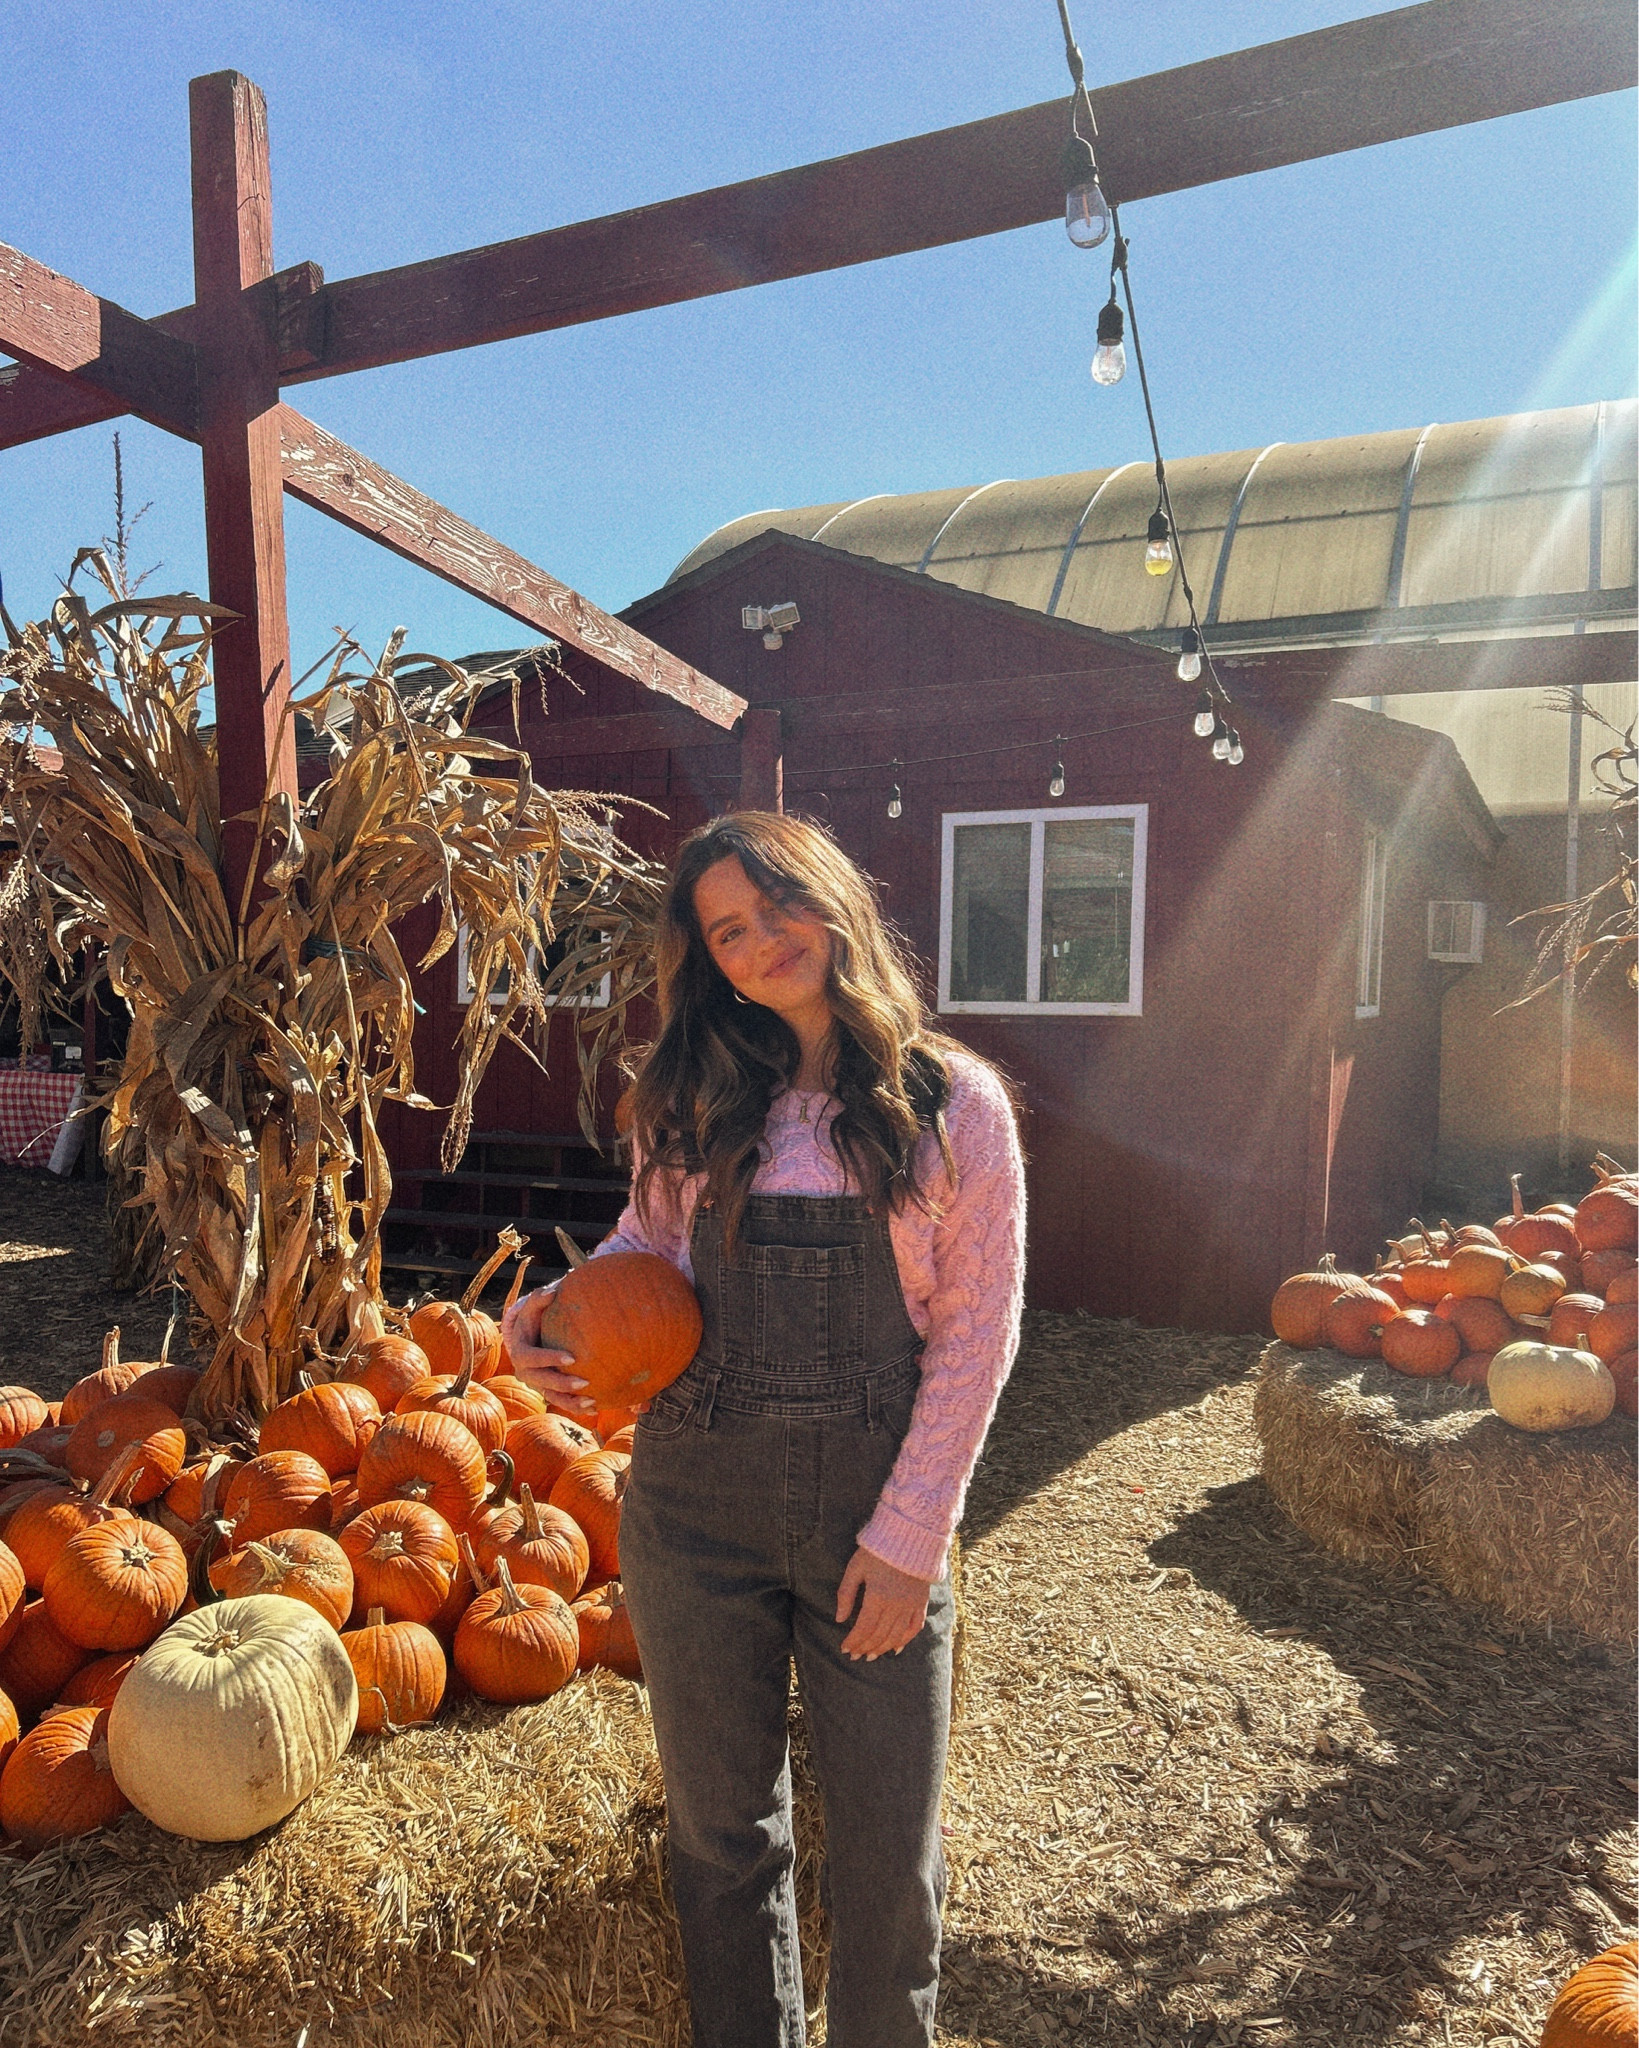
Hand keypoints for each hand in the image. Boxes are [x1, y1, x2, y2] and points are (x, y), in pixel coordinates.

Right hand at [501, 1284, 597, 1416]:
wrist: (529, 1339)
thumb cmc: (534, 1320)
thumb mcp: (533, 1308)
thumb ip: (539, 1299)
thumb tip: (551, 1291)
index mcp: (520, 1354)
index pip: (533, 1358)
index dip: (550, 1359)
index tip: (572, 1357)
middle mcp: (525, 1373)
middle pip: (543, 1382)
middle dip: (562, 1384)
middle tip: (584, 1382)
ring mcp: (537, 1385)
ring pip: (553, 1397)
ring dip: (571, 1402)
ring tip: (592, 1401)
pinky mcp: (547, 1392)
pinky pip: (561, 1403)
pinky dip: (576, 1407)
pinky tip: (595, 1408)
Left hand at [835, 1547, 931, 1660]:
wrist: (909, 1536)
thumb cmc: (877, 1550)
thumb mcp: (855, 1567)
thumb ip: (846, 1594)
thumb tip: (839, 1619)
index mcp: (877, 1596)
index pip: (864, 1628)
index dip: (854, 1641)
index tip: (845, 1648)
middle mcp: (895, 1605)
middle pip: (879, 1635)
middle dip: (865, 1648)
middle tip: (855, 1656)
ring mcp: (911, 1605)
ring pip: (896, 1636)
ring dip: (882, 1649)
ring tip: (871, 1656)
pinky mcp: (922, 1602)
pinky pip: (915, 1627)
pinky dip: (905, 1640)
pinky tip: (896, 1648)